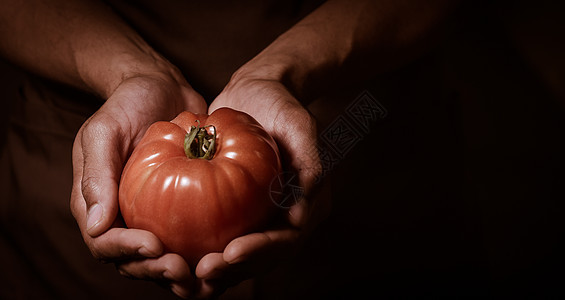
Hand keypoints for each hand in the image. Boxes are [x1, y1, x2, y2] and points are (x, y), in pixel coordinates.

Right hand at [69, 72, 206, 295]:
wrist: (161, 88)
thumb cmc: (127, 105)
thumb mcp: (103, 132)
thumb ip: (97, 176)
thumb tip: (97, 227)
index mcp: (98, 207)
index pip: (106, 244)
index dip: (128, 252)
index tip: (155, 245)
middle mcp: (125, 220)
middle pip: (137, 262)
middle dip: (158, 271)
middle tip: (184, 269)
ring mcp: (156, 219)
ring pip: (167, 261)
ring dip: (185, 276)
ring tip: (208, 277)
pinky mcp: (185, 212)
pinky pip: (195, 240)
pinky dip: (209, 254)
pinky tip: (230, 255)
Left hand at [185, 74, 331, 297]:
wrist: (256, 91)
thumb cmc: (282, 104)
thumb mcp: (300, 125)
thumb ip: (309, 162)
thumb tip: (300, 215)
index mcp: (306, 206)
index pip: (286, 241)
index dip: (260, 252)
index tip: (232, 252)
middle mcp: (283, 219)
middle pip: (261, 259)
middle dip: (233, 270)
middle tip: (203, 271)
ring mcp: (258, 218)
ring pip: (238, 256)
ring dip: (215, 270)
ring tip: (186, 272)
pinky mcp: (234, 212)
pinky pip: (219, 237)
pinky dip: (200, 249)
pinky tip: (173, 252)